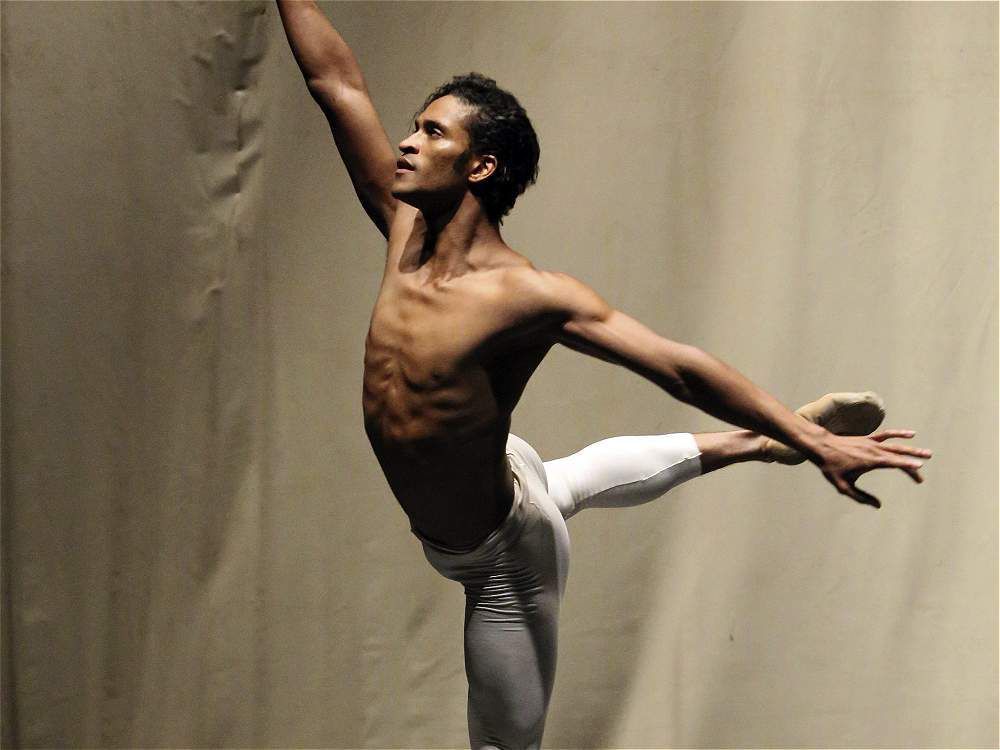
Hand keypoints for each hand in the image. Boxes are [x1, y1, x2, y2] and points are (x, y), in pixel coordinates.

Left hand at [812, 429, 931, 508]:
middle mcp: (873, 450)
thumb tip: (878, 506)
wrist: (820, 446)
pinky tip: (910, 434)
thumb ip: (861, 497)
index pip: (893, 463)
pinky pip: (886, 435)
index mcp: (870, 461)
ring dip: (911, 449)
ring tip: (927, 453)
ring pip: (895, 445)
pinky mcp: (868, 438)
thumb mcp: (843, 486)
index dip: (907, 465)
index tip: (919, 468)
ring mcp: (871, 443)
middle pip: (898, 455)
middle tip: (926, 466)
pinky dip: (899, 434)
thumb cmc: (831, 467)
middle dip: (913, 460)